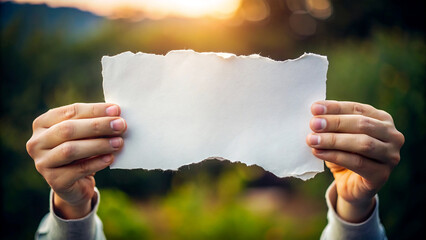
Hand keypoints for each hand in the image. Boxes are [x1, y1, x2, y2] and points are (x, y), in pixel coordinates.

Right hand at [26, 103, 125, 218]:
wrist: (76, 184)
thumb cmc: (82, 152)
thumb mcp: (85, 135)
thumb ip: (94, 123)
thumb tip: (116, 114)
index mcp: (43, 123)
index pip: (70, 112)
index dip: (94, 110)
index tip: (116, 110)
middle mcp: (37, 142)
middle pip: (68, 129)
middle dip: (97, 126)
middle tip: (121, 125)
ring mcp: (42, 163)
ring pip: (70, 150)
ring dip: (98, 144)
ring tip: (119, 142)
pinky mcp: (54, 181)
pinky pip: (77, 170)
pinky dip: (96, 162)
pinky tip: (110, 158)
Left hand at [306, 100, 403, 222]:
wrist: (351, 186)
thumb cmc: (344, 154)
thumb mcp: (338, 135)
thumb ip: (331, 124)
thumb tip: (315, 114)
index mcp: (382, 119)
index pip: (357, 109)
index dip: (335, 108)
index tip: (314, 108)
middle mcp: (392, 136)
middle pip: (362, 124)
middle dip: (335, 123)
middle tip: (313, 124)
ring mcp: (391, 156)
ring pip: (362, 143)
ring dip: (334, 140)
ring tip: (312, 140)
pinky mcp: (382, 175)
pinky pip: (357, 163)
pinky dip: (335, 156)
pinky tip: (318, 153)